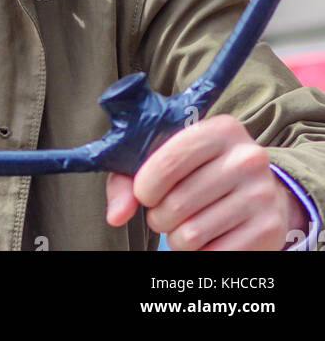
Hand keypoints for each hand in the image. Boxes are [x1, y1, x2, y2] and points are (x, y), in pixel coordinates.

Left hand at [105, 114, 307, 249]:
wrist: (261, 190)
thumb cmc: (201, 170)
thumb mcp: (169, 157)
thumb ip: (130, 179)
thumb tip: (116, 214)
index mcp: (220, 130)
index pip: (168, 162)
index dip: (145, 187)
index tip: (145, 195)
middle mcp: (246, 158)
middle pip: (177, 204)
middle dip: (159, 216)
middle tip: (166, 213)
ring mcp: (261, 194)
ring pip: (191, 234)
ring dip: (177, 238)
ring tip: (185, 225)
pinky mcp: (269, 229)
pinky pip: (214, 255)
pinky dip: (201, 253)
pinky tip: (208, 238)